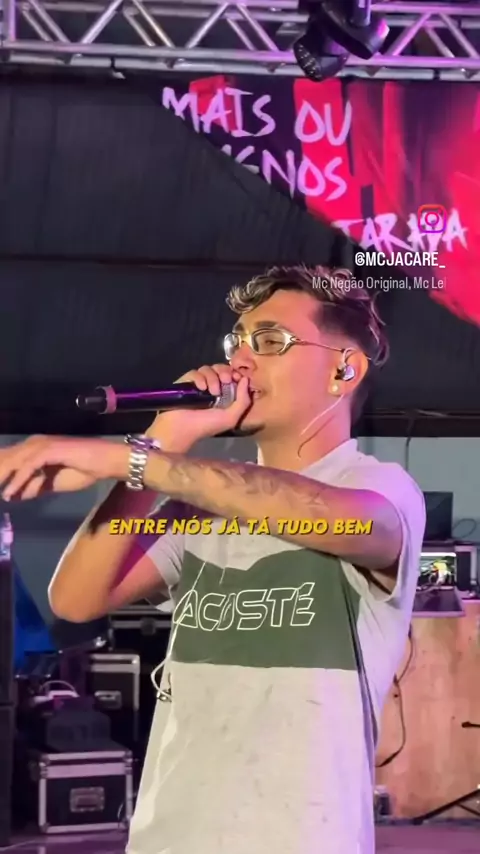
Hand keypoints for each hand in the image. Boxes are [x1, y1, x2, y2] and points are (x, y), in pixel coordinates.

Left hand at [0, 436, 126, 500]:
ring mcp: (41, 445)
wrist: (105, 462)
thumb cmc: (83, 470)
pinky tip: (9, 494)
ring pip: (13, 462)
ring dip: (2, 479)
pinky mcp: (48, 450)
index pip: (9, 460)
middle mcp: (34, 444)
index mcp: (34, 449)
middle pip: (6, 459)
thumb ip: (34, 488)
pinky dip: (17, 481)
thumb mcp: (52, 484)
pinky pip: (27, 467)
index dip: (0, 474)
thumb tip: (15, 496)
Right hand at [148, 364, 251, 447]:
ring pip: (208, 369)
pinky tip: (201, 388)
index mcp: (225, 395)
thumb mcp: (231, 418)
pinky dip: (199, 378)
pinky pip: (194, 372)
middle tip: (225, 380)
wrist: (181, 429)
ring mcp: (198, 384)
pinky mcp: (186, 382)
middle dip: (225, 371)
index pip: (232, 376)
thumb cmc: (207, 425)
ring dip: (212, 377)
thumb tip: (246, 380)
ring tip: (212, 391)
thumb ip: (243, 401)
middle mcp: (212, 387)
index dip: (235, 374)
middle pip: (220, 368)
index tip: (237, 377)